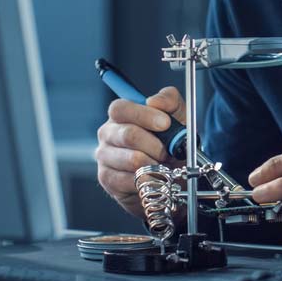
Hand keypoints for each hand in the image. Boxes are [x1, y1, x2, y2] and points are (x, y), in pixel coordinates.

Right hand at [95, 87, 185, 217]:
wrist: (173, 171)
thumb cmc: (170, 141)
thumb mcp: (177, 116)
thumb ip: (169, 100)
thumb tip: (154, 101)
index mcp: (120, 114)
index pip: (120, 109)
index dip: (144, 115)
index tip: (165, 123)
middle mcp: (108, 133)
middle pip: (127, 135)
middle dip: (156, 145)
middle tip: (167, 151)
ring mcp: (105, 157)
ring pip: (132, 160)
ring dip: (155, 164)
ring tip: (162, 165)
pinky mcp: (107, 179)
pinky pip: (130, 180)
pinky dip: (149, 179)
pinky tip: (154, 176)